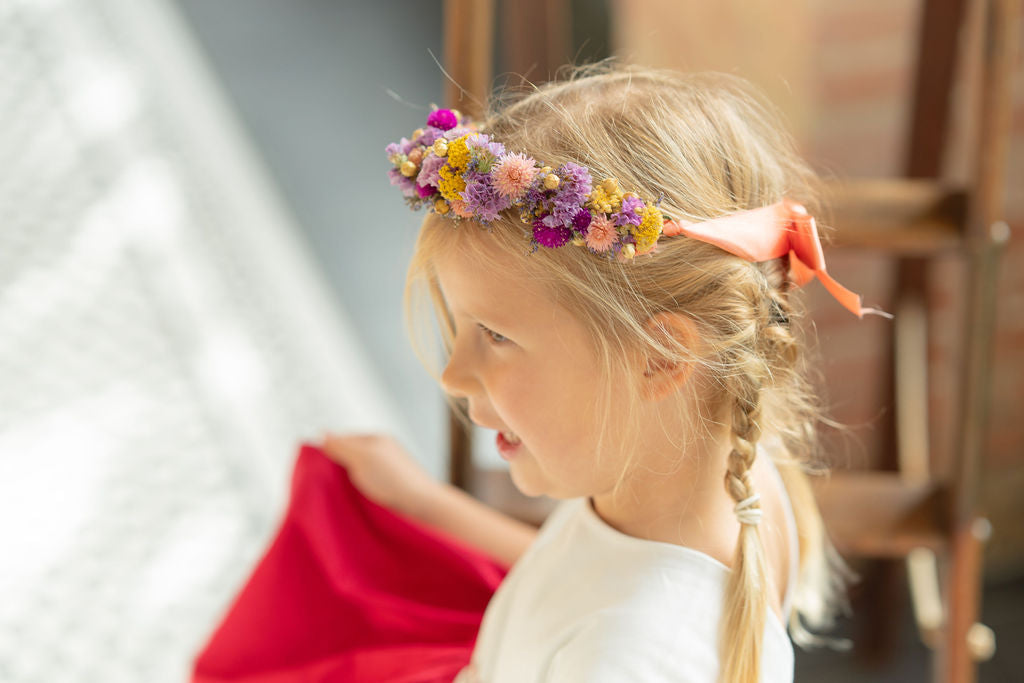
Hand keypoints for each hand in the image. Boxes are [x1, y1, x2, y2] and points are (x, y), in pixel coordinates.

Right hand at [319, 431, 438, 517]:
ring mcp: (387, 471)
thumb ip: (341, 446)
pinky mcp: (390, 489)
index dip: (328, 451)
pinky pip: (366, 487)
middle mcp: (383, 453)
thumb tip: (322, 433)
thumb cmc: (394, 480)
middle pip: (349, 457)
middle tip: (322, 483)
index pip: (343, 440)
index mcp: (377, 440)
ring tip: (337, 495)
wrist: (423, 506)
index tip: (315, 467)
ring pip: (357, 474)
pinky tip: (353, 502)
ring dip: (346, 484)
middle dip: (336, 469)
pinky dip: (357, 493)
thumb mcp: (362, 458)